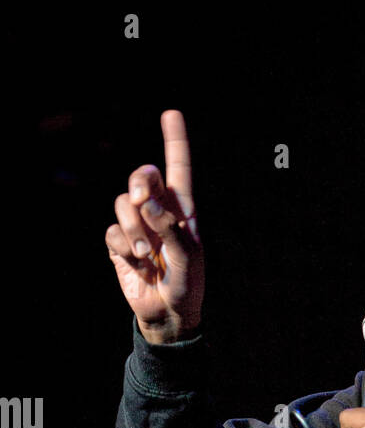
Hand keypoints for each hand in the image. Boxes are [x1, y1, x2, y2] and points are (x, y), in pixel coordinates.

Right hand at [105, 110, 203, 343]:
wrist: (169, 314)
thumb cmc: (187, 285)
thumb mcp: (189, 258)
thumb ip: (171, 229)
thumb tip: (148, 204)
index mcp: (182, 209)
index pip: (178, 168)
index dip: (174, 141)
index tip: (171, 113)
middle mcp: (158, 211)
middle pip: (142, 176)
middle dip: (139, 182)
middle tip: (142, 198)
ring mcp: (137, 226)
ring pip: (123, 205)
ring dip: (134, 229)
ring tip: (147, 255)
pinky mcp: (119, 244)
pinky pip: (113, 232)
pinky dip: (124, 248)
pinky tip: (137, 265)